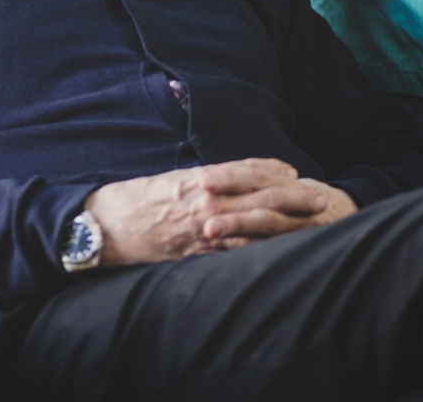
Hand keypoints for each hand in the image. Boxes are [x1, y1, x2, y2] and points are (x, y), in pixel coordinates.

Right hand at [84, 160, 356, 266]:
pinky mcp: (195, 253)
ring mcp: (201, 228)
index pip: (244, 170)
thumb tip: (222, 182)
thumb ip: (197, 183)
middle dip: (291, 198)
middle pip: (257, 195)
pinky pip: (233, 251)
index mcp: (197, 178)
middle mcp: (204, 199)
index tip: (293, 172)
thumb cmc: (133, 202)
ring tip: (307, 225)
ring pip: (251, 223)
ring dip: (283, 224)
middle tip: (318, 199)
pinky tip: (276, 251)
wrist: (104, 225)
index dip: (272, 171)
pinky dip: (257, 249)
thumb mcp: (167, 183)